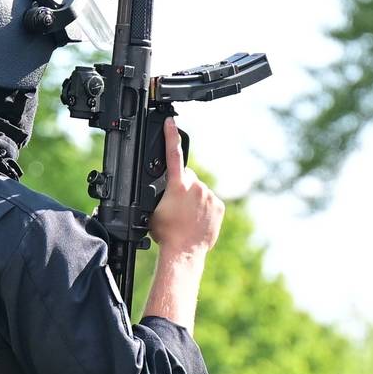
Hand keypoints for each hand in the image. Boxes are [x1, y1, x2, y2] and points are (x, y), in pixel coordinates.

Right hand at [145, 118, 222, 259]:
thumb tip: (162, 187)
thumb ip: (160, 192)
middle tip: (176, 205)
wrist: (184, 251)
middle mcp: (195, 187)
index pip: (173, 154)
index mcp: (176, 185)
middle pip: (187, 176)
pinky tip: (197, 218)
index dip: (171, 136)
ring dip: (193, 198)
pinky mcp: (219, 205)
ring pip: (199, 189)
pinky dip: (204, 206)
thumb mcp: (153, 209)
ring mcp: (209, 195)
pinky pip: (209, 200)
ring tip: (186, 216)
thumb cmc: (166, 233)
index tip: (171, 121)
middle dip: (182, 185)